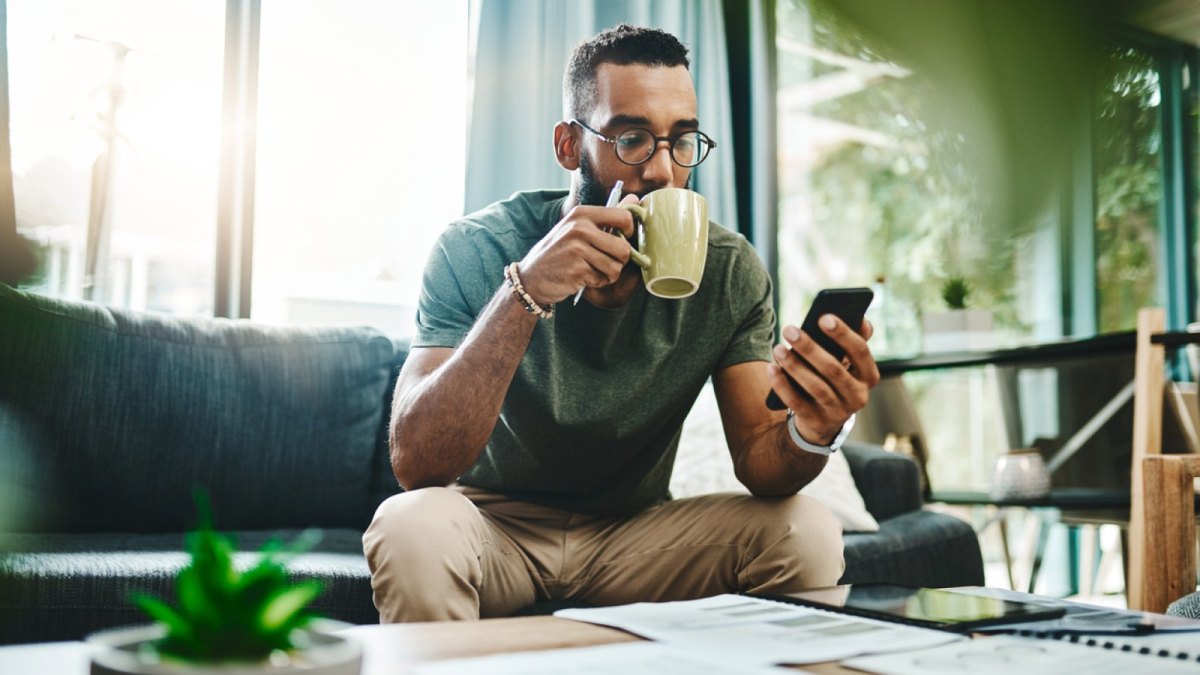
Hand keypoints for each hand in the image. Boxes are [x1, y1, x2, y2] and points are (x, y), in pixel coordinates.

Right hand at [517, 195, 640, 304]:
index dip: (630, 232)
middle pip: (624, 248)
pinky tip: (582, 278)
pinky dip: (597, 282)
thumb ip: (606, 216)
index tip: (622, 240)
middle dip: (620, 261)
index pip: (624, 217)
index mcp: (582, 213)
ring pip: (616, 267)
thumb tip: (635, 198)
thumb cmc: (559, 252)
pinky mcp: (577, 270)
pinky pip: (603, 279)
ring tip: (592, 270)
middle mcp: (579, 228)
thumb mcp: (578, 228)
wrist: (531, 277)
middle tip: (606, 262)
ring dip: (608, 274)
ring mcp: (577, 249)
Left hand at [767, 315, 879, 443]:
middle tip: (789, 329)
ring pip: (815, 387)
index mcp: (869, 376)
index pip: (860, 351)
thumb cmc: (835, 380)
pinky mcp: (817, 422)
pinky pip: (797, 403)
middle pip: (833, 369)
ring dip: (794, 366)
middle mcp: (858, 396)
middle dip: (810, 348)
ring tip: (777, 348)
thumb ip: (855, 340)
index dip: (843, 334)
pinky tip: (771, 368)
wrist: (823, 421)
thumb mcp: (848, 363)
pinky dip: (782, 385)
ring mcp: (838, 412)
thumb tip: (862, 318)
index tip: (823, 317)